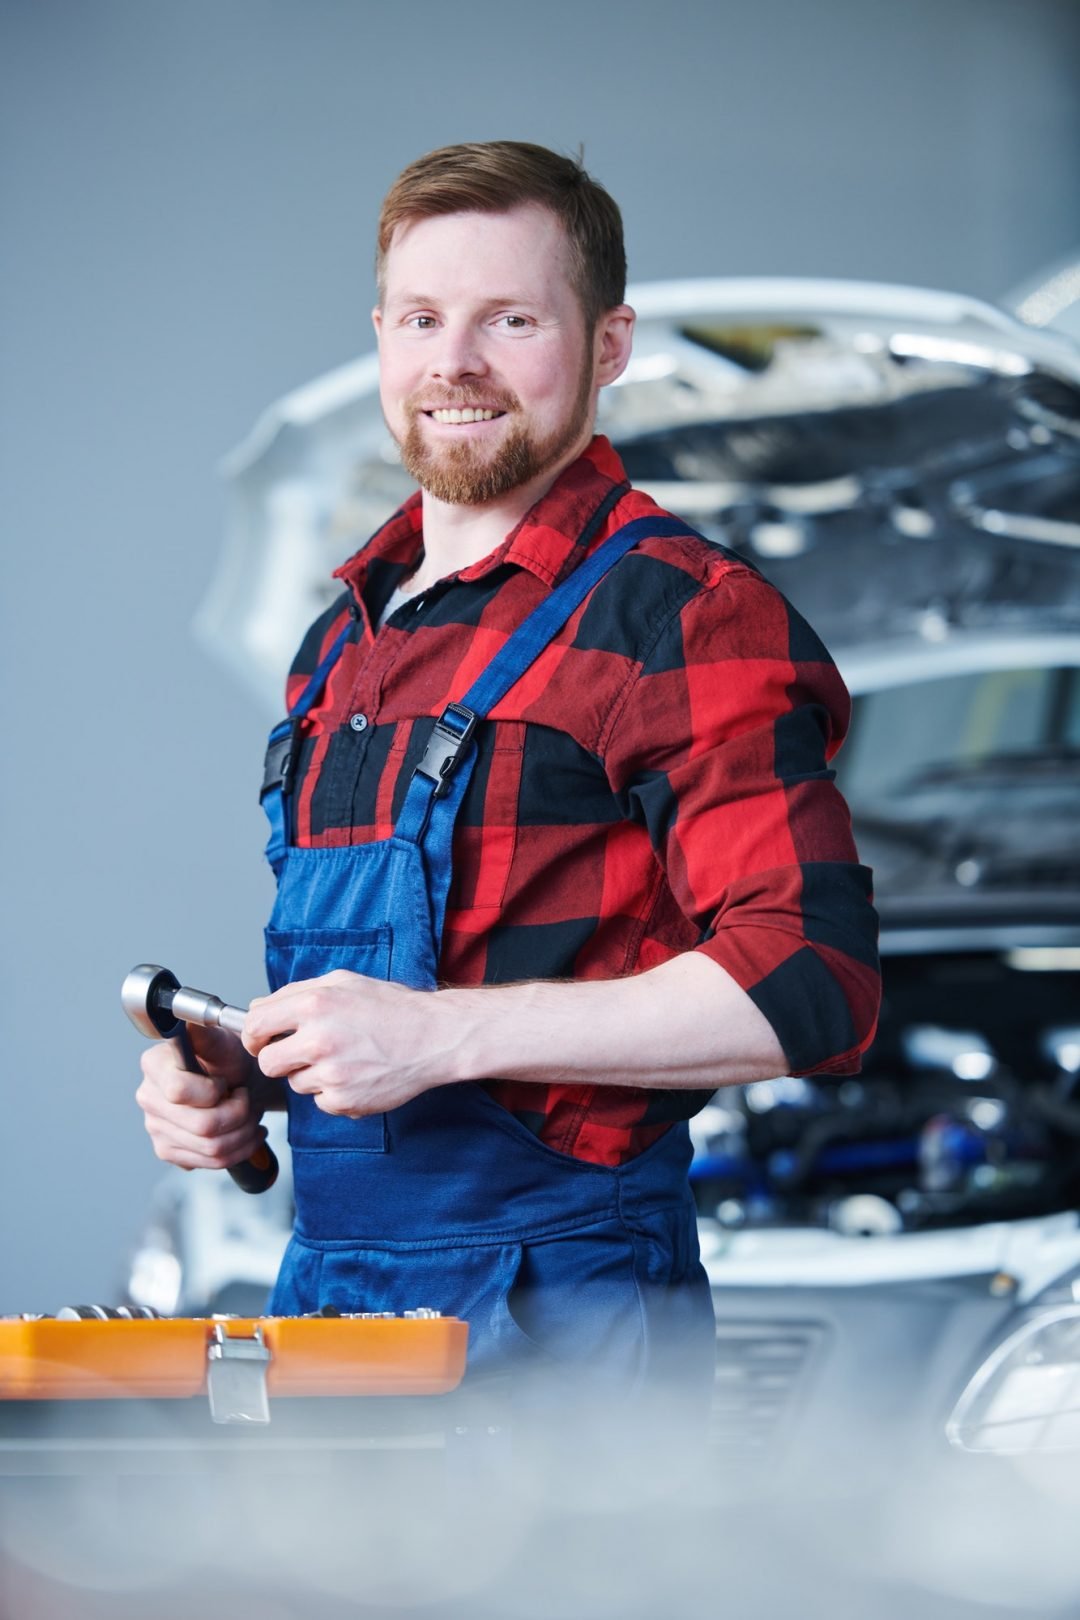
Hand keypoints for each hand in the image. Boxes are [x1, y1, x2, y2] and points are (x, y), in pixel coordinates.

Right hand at [135, 1023, 269, 1171]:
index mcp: (155, 1066)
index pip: (179, 1091)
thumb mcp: (224, 1041)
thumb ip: (206, 1034)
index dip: (213, 1091)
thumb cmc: (229, 1058)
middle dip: (239, 1114)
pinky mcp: (169, 1150)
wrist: (238, 1081)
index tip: (227, 1082)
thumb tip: (188, 1019)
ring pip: (211, 1148)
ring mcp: (156, 1128)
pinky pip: (211, 1163)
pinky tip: (244, 1132)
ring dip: (243, 1133)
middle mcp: (148, 1098)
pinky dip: (239, 1150)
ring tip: (250, 1115)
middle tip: (248, 1100)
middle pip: (202, 1126)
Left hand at [242, 971, 454, 1116]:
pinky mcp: (343, 1100)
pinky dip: (333, 1091)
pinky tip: (356, 1074)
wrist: (433, 1037)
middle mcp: (319, 1039)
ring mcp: (331, 1074)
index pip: (254, 1025)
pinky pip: (319, 1100)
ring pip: (295, 1083)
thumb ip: (296, 993)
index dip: (253, 1035)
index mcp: (314, 1004)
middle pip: (267, 1062)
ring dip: (312, 1073)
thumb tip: (257, 1010)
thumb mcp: (343, 982)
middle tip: (301, 1051)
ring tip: (344, 1057)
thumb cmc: (391, 1007)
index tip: (261, 1039)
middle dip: (279, 1058)